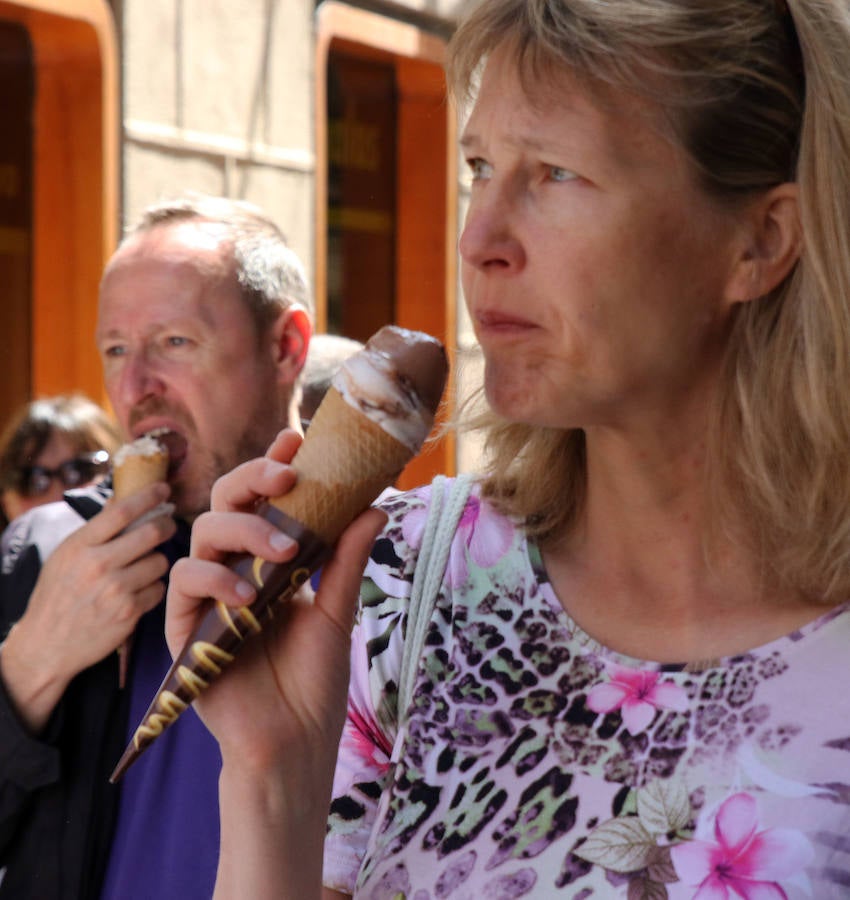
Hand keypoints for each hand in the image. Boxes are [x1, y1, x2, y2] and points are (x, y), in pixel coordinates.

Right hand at [0, 483, 176, 731]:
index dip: (149, 496)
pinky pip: (159, 589)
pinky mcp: (129, 612)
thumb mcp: (65, 556)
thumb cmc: (57, 596)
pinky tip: (138, 593)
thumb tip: (123, 499)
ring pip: (160, 561)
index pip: (122, 511)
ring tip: (142, 569)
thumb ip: (95, 530)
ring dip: (156, 563)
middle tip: (168, 525)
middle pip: (151, 532)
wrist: (46, 645)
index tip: (164, 489)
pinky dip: (153, 589)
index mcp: (80, 546)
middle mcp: (98, 565)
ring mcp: (116, 590)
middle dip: (166, 525)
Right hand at [166, 429, 384, 779]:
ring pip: (203, 531)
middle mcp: (237, 568)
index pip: (265, 501)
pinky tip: (249, 594)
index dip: (273, 468)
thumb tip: (374, 503)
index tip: (296, 441)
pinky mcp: (184, 624)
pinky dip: (215, 576)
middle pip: (226, 501)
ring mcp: (209, 594)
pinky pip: (184, 579)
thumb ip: (347, 559)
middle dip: (253, 479)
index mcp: (272, 561)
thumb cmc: (314, 680)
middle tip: (287, 477)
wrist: (293, 743)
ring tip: (286, 553)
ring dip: (244, 530)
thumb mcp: (338, 611)